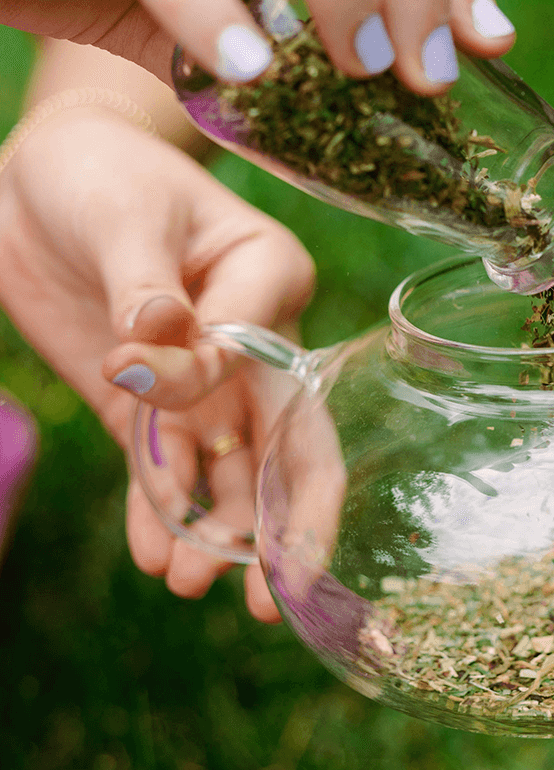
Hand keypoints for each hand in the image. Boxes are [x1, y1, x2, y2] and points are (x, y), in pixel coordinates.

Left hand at [0, 107, 315, 619]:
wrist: (47, 179)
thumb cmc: (106, 174)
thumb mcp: (127, 213)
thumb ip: (147, 288)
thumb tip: (155, 348)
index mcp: (271, 278)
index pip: (266, 354)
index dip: (214, 384)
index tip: (135, 369)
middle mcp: (255, 338)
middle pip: (290, 436)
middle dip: (286, 518)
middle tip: (276, 595)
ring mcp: (202, 380)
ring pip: (230, 468)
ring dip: (217, 529)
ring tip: (193, 583)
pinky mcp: (147, 405)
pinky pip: (163, 470)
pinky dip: (161, 514)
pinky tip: (159, 558)